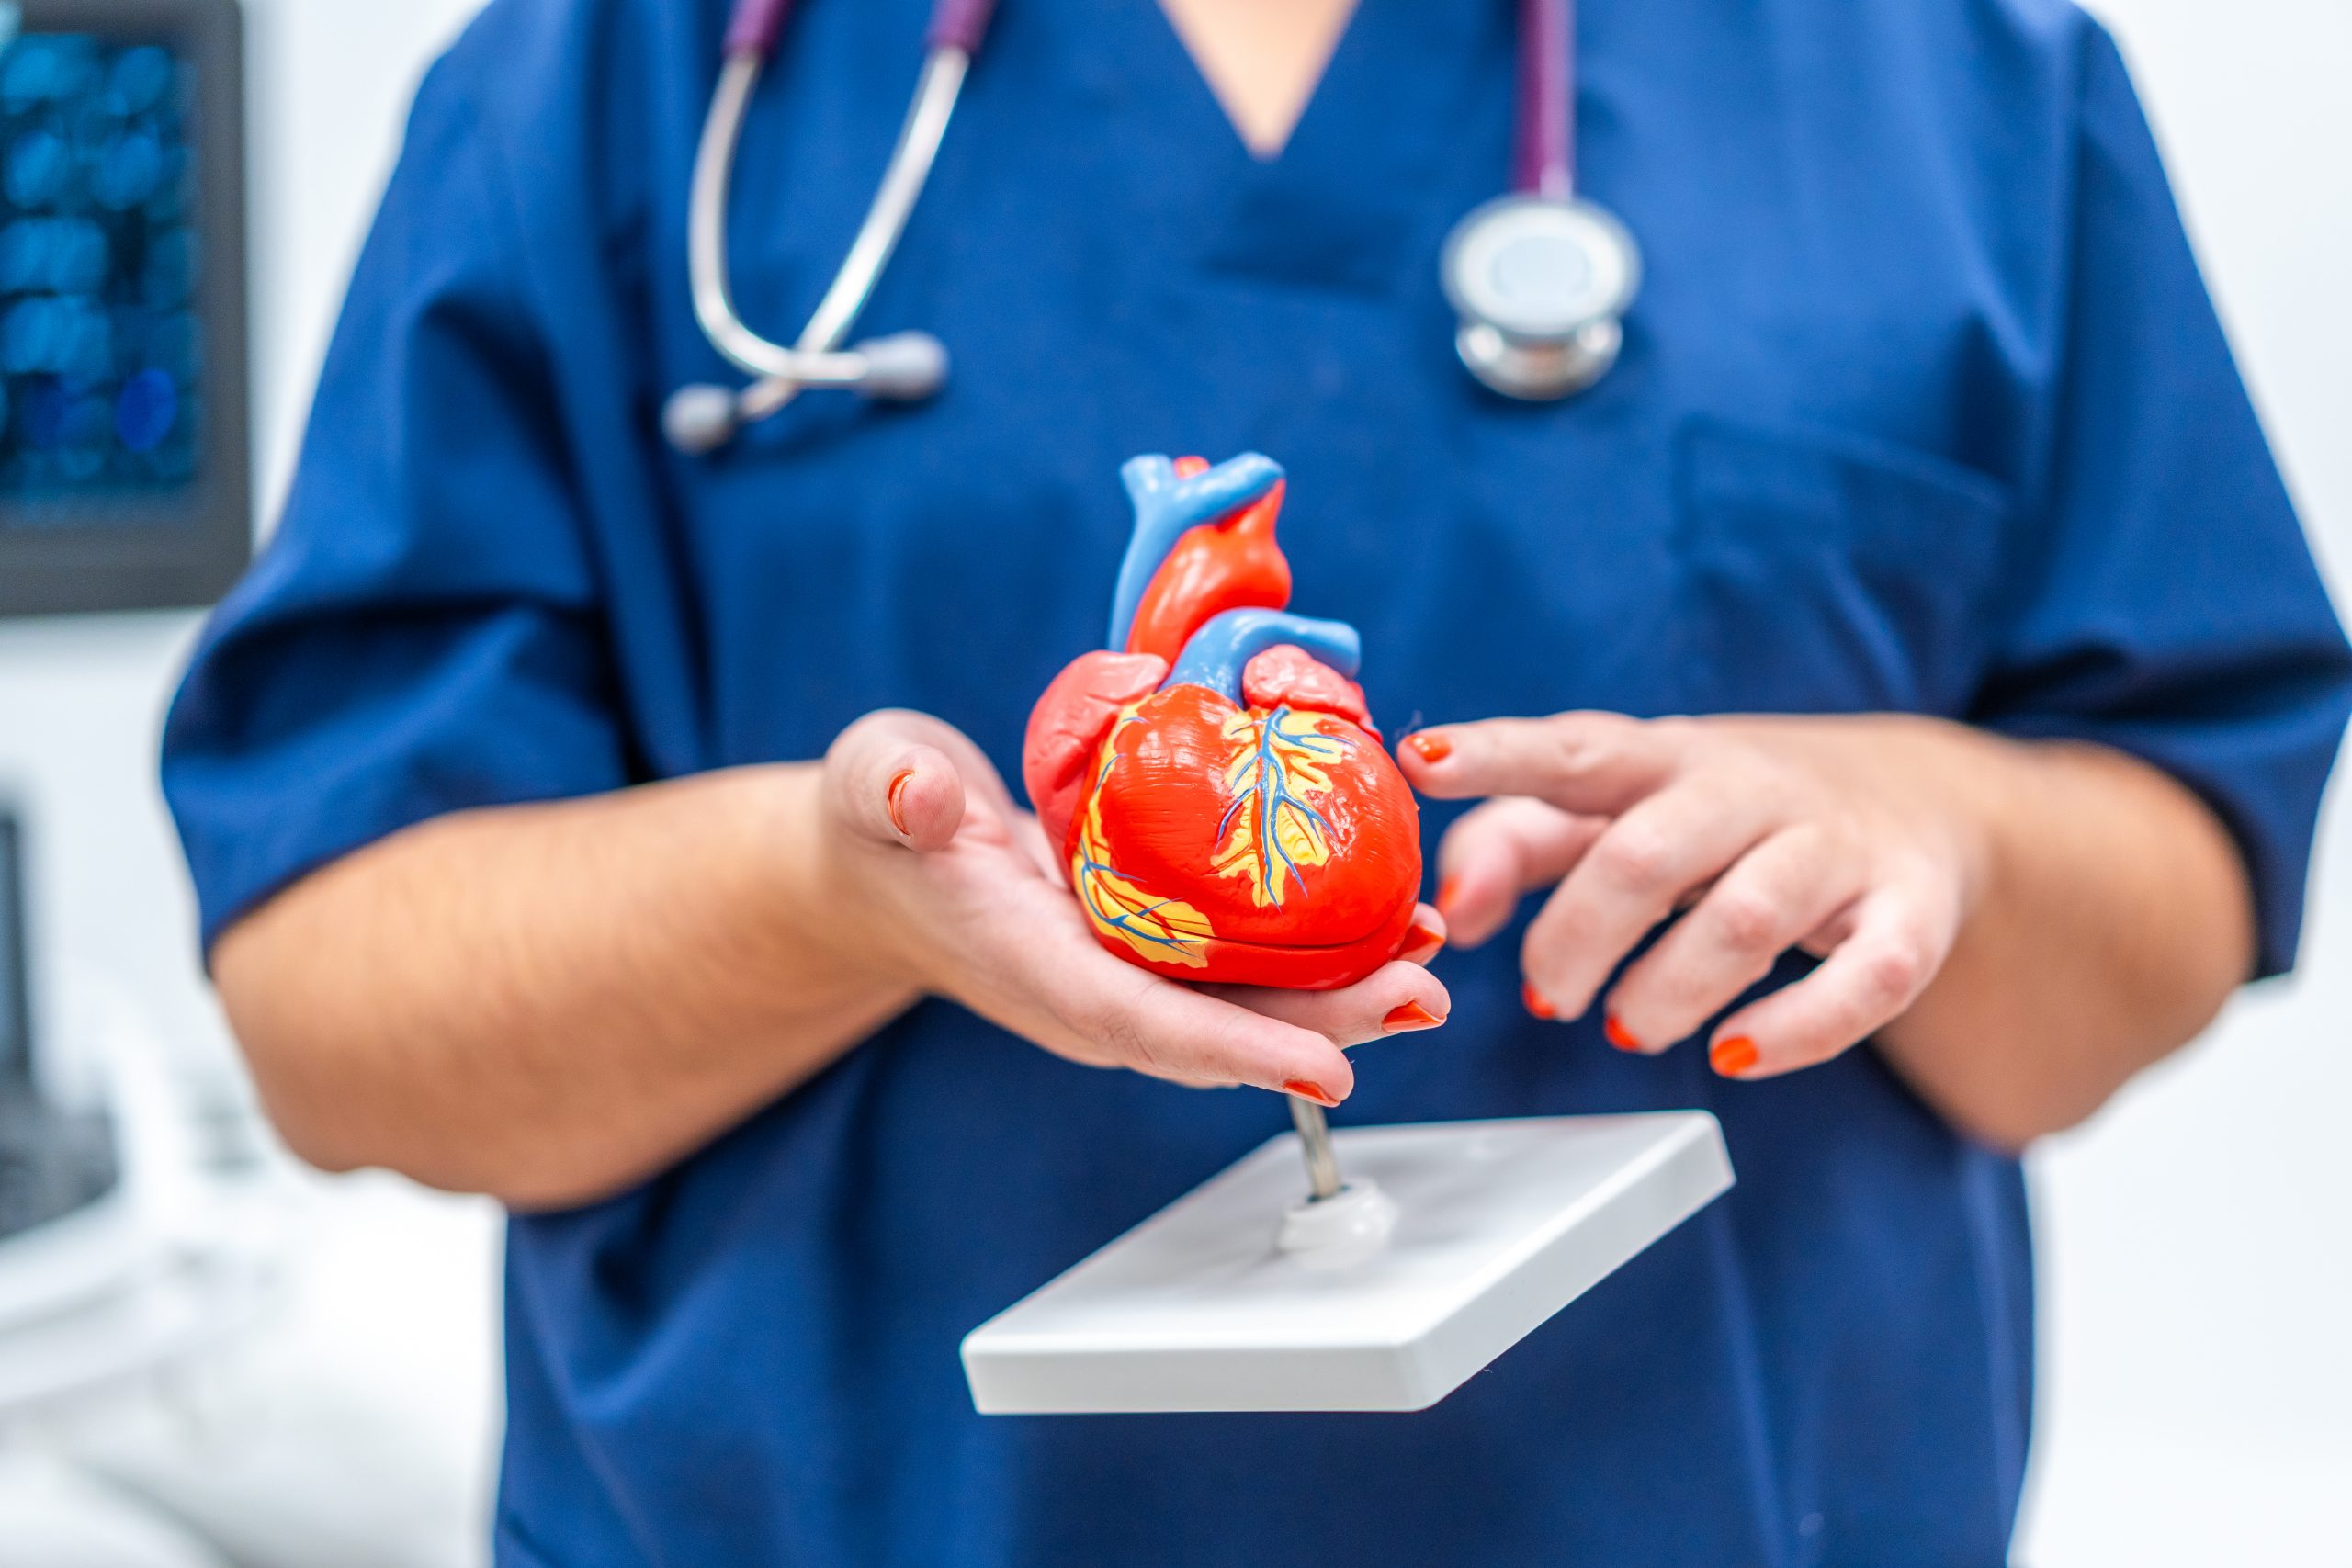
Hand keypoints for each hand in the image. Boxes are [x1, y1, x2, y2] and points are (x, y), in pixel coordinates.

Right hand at [814, 711, 1450, 1104]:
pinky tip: (1390, 914)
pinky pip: (1245, 961)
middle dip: (1328, 1023)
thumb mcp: (873, 784)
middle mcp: (1090, 989)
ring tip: (1433, 954)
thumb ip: (893, 792)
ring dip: (1344, 991)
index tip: (1327, 1069)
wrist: (880, 859)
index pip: (1139, 1020)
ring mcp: (1125, 973)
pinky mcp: (1152, 946)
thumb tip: (923, 803)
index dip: (1237, 1049)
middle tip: (1425, 991)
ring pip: (1246, 1002)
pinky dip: (1320, 946)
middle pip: (1220, 1028)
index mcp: (1030, 964)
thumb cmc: (879, 816)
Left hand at [1398, 712, 1993, 1078]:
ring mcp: (1836, 849)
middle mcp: (1750, 790)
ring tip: (1630, 1028)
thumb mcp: (1619, 808)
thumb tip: (1446, 912)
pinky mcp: (1908, 915)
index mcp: (1664, 757)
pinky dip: (1796, 1030)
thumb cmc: (1724, 815)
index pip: (1574, 747)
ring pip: (1747, 917)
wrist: (1918, 800)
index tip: (1419, 764)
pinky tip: (1732, 1055)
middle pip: (1648, 853)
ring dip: (1668, 989)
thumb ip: (1515, 841)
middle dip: (1580, 935)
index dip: (1495, 755)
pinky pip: (1867, 980)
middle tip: (1551, 995)